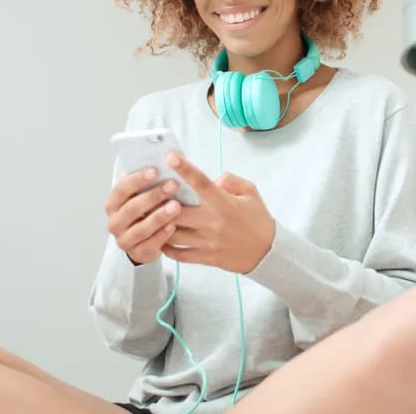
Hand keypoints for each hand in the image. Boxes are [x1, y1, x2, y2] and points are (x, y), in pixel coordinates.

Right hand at [104, 168, 181, 264]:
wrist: (145, 241)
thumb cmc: (147, 211)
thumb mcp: (145, 195)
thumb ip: (151, 181)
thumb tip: (171, 157)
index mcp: (113, 203)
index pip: (121, 189)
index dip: (137, 179)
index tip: (155, 170)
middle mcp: (114, 222)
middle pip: (131, 208)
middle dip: (153, 196)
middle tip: (172, 185)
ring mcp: (124, 239)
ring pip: (140, 228)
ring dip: (159, 216)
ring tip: (176, 206)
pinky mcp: (137, 253)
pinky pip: (149, 245)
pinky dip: (161, 235)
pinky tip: (173, 226)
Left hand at [160, 152, 275, 273]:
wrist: (268, 252)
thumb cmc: (258, 220)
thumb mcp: (250, 192)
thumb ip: (230, 180)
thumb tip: (211, 179)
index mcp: (224, 203)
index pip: (202, 183)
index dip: (185, 169)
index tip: (170, 157)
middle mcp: (214, 222)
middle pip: (178, 211)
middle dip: (161, 202)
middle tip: (148, 193)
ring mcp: (208, 242)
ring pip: (173, 233)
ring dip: (159, 224)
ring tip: (148, 215)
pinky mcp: (206, 257)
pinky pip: (179, 254)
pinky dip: (166, 246)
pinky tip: (161, 236)